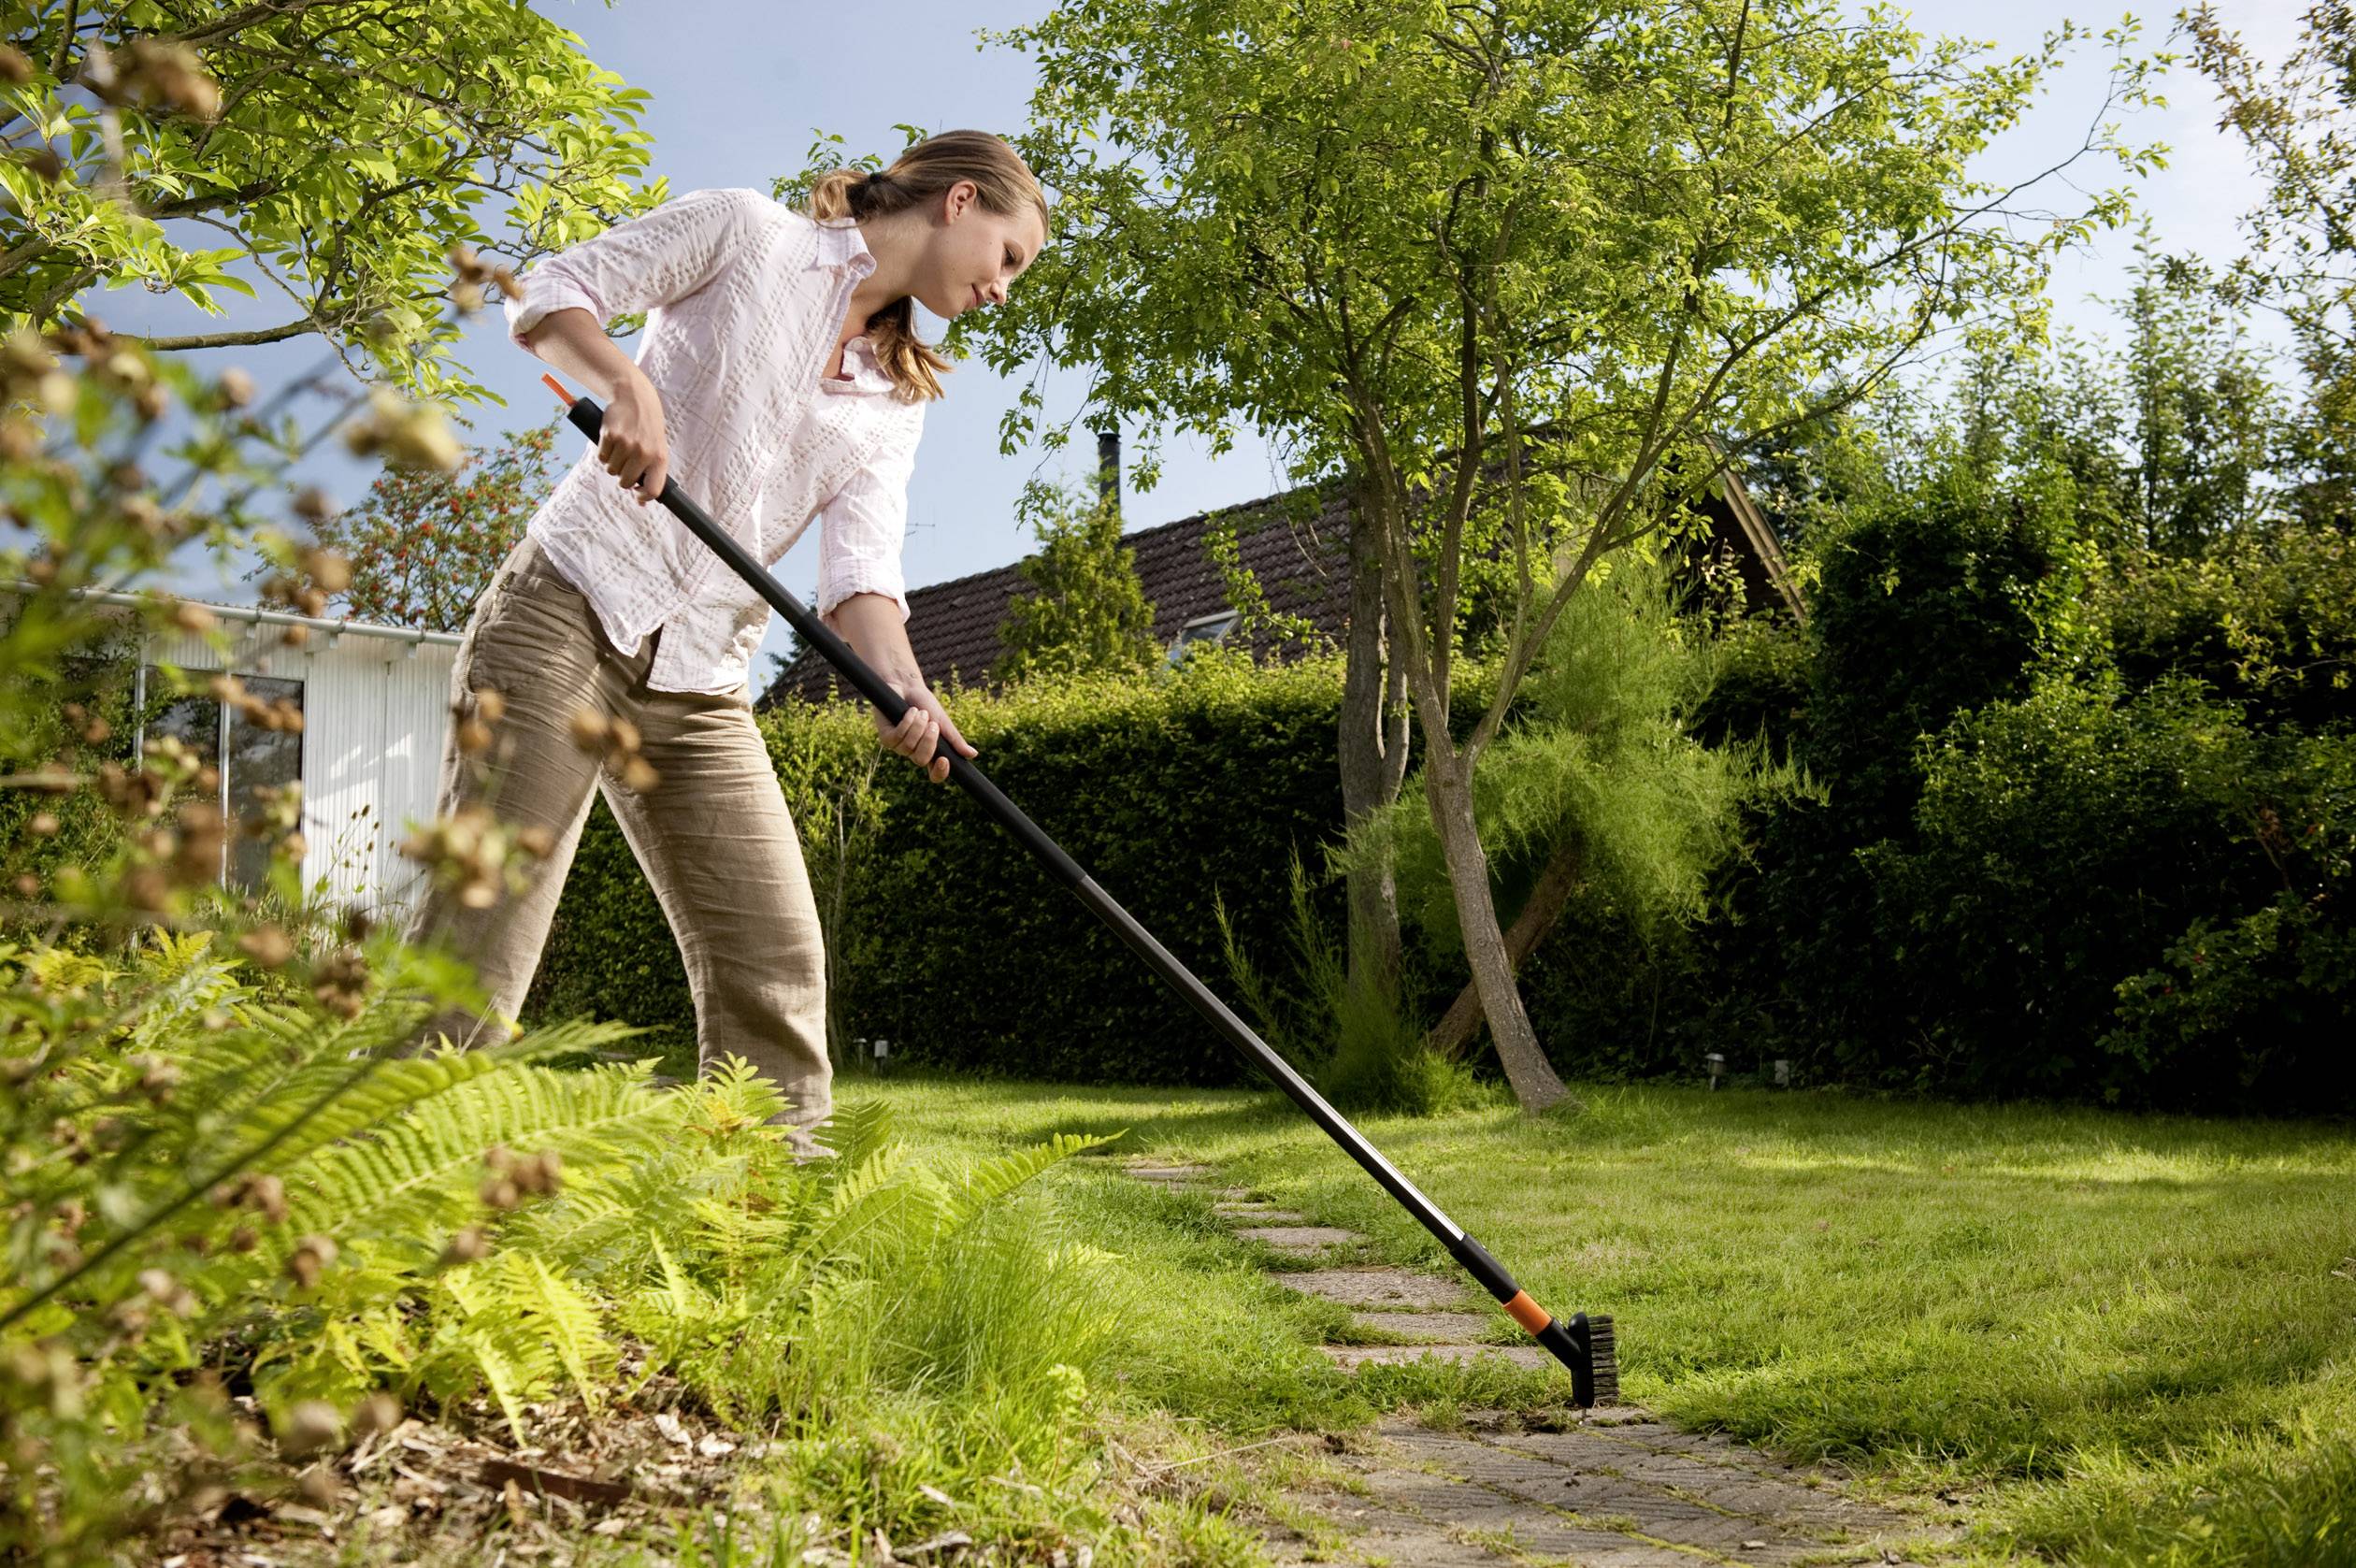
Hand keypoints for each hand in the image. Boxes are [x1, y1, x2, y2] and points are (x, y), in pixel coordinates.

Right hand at [599, 371, 668, 505]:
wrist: (635, 396)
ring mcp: (626, 444)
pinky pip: (601, 457)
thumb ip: (651, 473)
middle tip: (626, 463)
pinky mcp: (610, 436)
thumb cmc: (647, 426)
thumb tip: (641, 503)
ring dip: (613, 463)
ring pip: (611, 470)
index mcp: (660, 458)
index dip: (642, 496)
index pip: (653, 490)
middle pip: (625, 483)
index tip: (637, 493)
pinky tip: (612, 440)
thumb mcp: (657, 447)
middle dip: (623, 477)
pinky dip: (604, 452)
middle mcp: (644, 453)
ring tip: (620, 448)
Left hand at [875, 680, 975, 783]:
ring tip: (920, 712)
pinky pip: (897, 737)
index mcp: (930, 752)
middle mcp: (913, 753)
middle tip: (932, 723)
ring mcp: (898, 747)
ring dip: (917, 726)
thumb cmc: (925, 704)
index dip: (940, 773)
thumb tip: (973, 755)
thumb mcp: (942, 722)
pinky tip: (910, 712)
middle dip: (929, 741)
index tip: (944, 760)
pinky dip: (906, 722)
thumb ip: (955, 740)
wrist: (906, 685)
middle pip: (921, 760)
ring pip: (909, 747)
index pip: (935, 774)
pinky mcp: (885, 738)